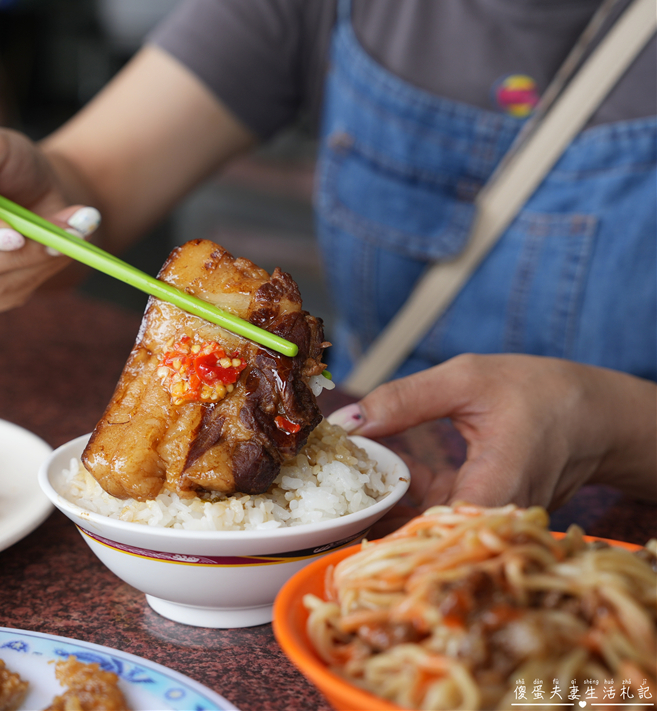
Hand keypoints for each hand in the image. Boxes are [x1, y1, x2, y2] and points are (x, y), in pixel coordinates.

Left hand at [328, 354, 656, 530]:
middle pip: (422, 537)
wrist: (589, 414)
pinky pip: (435, 514)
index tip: (342, 520)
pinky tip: (384, 473)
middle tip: (329, 508)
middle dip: (373, 523)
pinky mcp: (479, 513)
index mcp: (495, 487)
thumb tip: (346, 421)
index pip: (431, 531)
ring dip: (385, 508)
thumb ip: (405, 400)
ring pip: (425, 528)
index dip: (383, 531)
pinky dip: (407, 497)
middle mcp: (491, 516)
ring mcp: (485, 519)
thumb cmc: (535, 391)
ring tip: (343, 489)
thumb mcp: (466, 381)